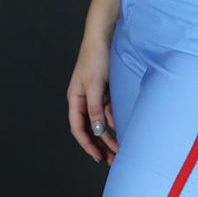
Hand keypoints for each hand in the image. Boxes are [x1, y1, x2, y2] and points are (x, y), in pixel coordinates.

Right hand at [67, 40, 117, 163]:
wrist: (105, 36)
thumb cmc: (96, 57)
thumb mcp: (95, 85)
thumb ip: (95, 109)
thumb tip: (96, 130)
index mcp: (75, 98)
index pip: (78, 127)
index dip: (87, 144)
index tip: (98, 158)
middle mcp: (83, 99)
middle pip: (88, 128)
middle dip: (98, 145)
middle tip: (111, 160)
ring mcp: (95, 95)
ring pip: (100, 122)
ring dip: (108, 137)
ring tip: (118, 151)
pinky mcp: (105, 91)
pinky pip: (109, 112)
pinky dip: (114, 123)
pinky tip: (122, 131)